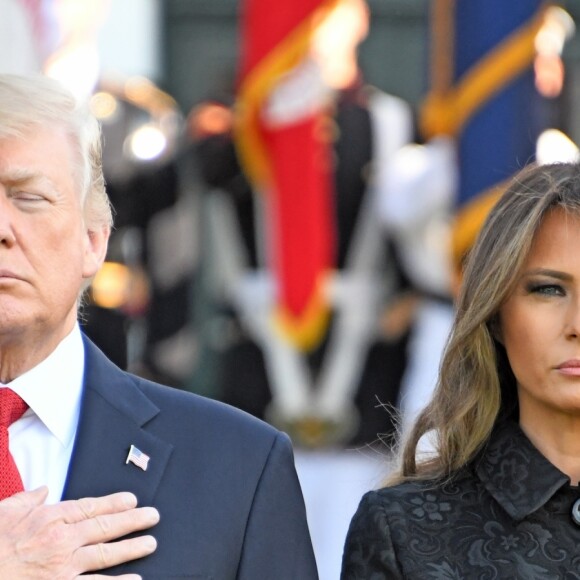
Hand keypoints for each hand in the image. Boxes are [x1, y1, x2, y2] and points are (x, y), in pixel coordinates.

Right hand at [0, 486, 158, 578]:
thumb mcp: (4, 512)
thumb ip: (27, 499)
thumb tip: (44, 490)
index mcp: (50, 518)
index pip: (90, 507)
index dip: (114, 503)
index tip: (133, 500)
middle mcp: (61, 540)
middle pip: (105, 528)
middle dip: (133, 521)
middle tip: (154, 516)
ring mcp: (62, 568)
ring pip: (105, 556)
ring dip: (131, 549)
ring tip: (151, 544)